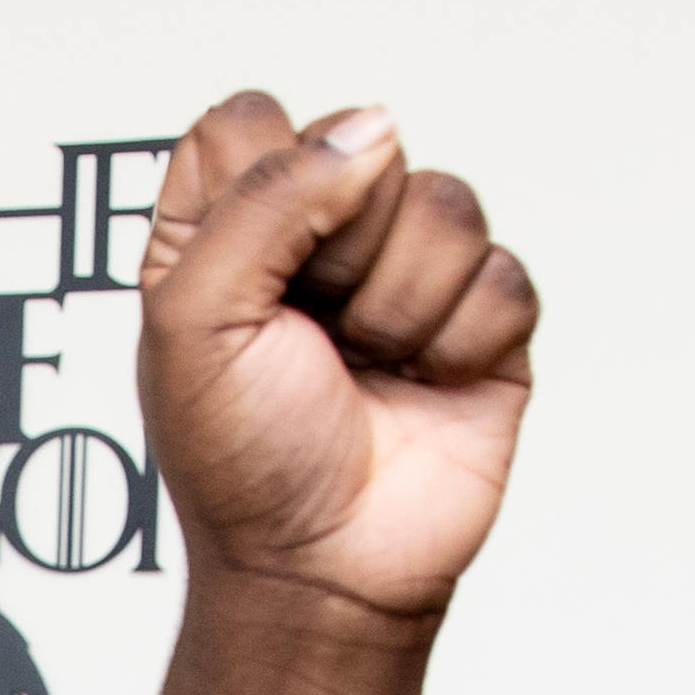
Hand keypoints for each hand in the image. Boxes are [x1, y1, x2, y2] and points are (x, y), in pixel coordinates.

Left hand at [134, 92, 539, 634]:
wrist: (322, 572)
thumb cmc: (241, 462)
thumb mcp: (194, 321)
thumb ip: (263, 199)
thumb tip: (372, 130)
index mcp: (228, 227)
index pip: (252, 121)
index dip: (261, 179)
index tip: (250, 269)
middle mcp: (320, 237)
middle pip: (361, 145)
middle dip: (338, 252)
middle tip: (310, 336)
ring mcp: (407, 273)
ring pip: (445, 203)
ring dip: (399, 306)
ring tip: (367, 369)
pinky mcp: (482, 320)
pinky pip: (500, 275)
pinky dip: (457, 345)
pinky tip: (422, 389)